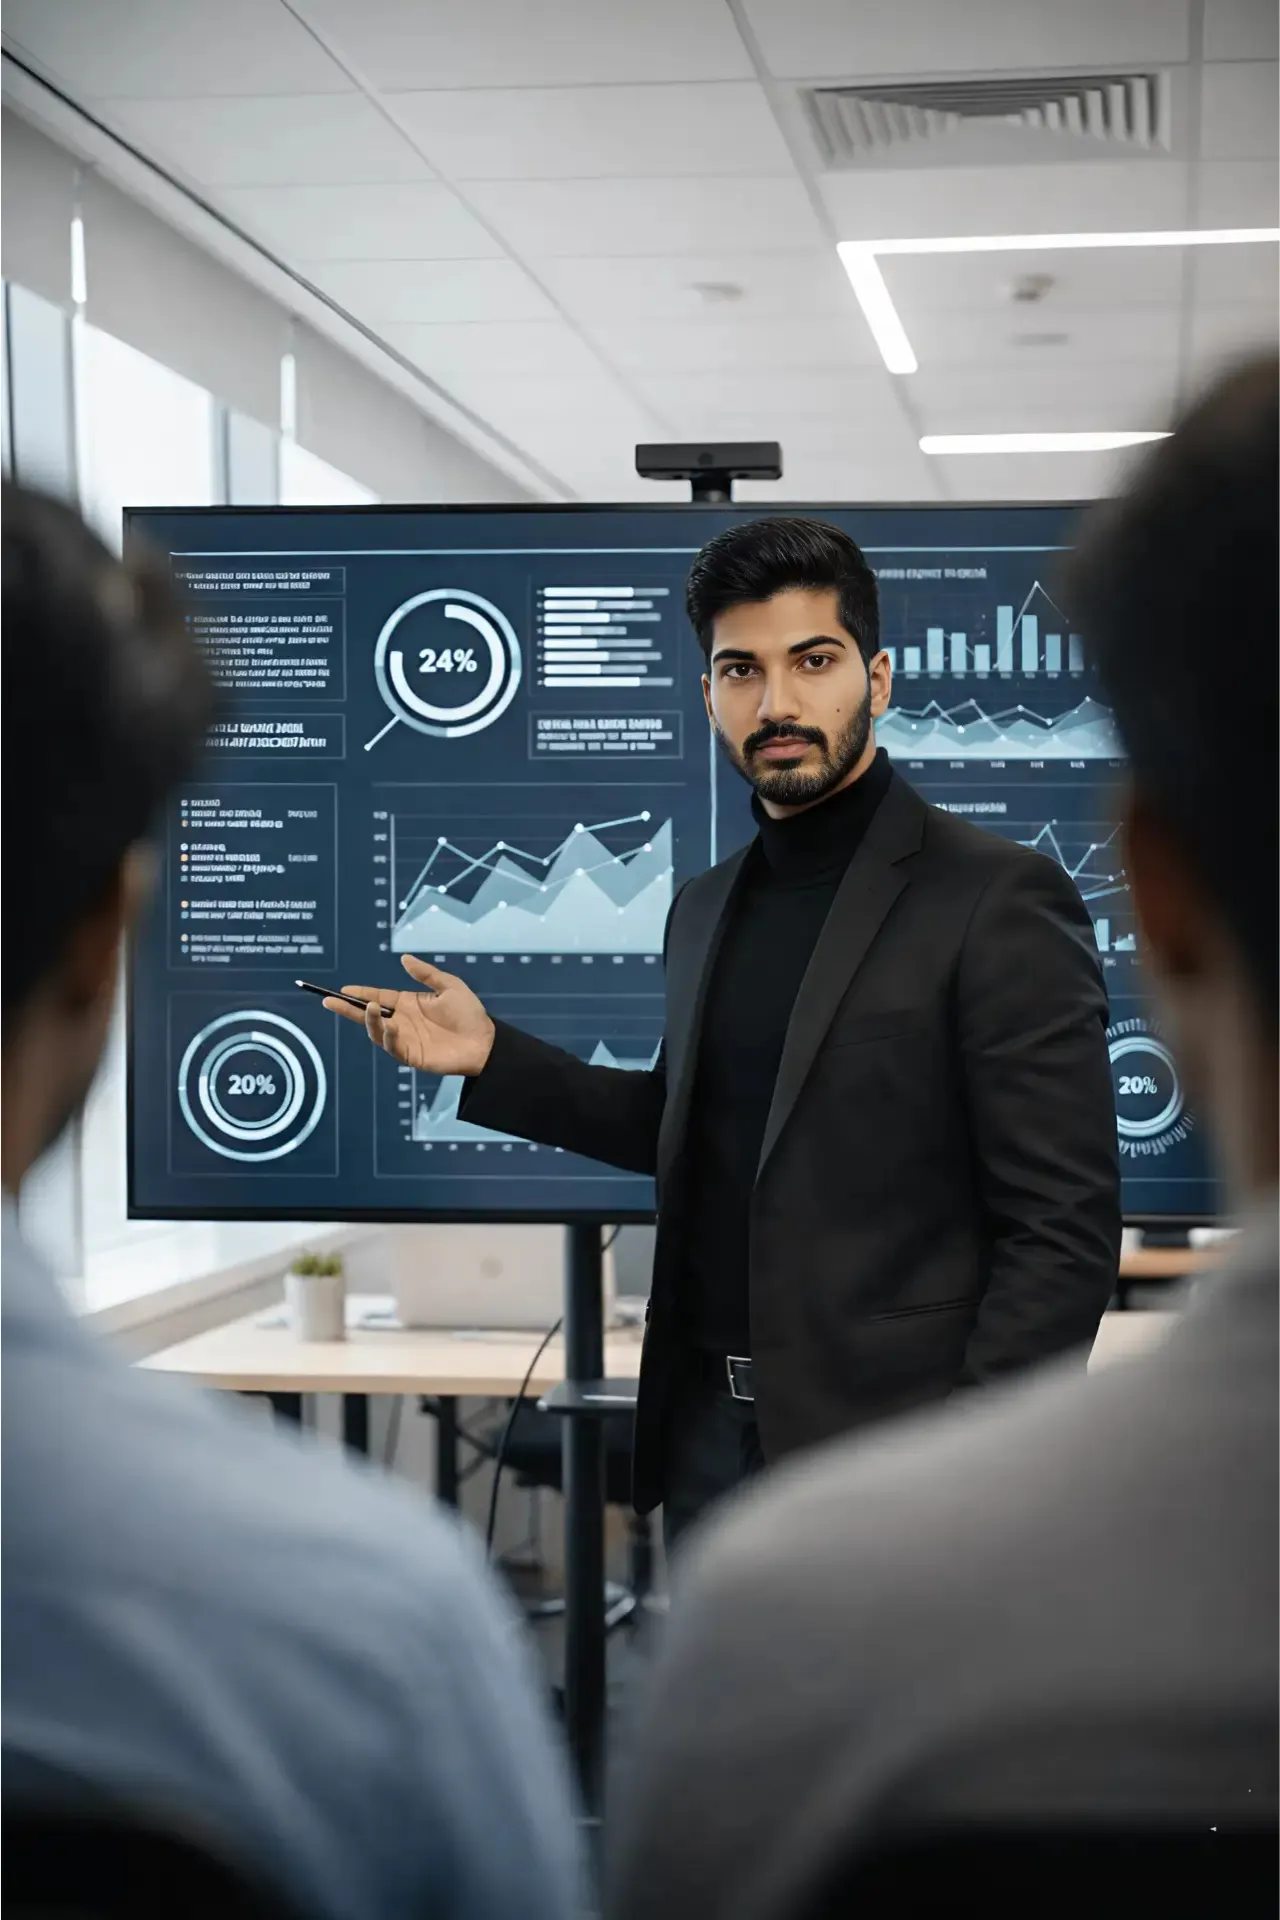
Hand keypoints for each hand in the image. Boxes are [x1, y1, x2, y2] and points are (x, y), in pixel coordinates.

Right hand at [324, 956, 495, 1076]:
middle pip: (368, 1015)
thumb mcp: (449, 986)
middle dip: (348, 1008)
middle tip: (329, 1001)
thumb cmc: (469, 1013)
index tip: (343, 989)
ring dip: (369, 1020)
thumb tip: (403, 958)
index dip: (360, 993)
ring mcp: (405, 1039)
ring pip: (376, 1031)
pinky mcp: (411, 1055)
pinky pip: (392, 1046)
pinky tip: (389, 1026)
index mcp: (408, 1003)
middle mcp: (402, 1021)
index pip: (378, 996)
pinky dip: (387, 1036)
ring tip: (369, 1006)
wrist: (485, 1041)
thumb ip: (425, 973)